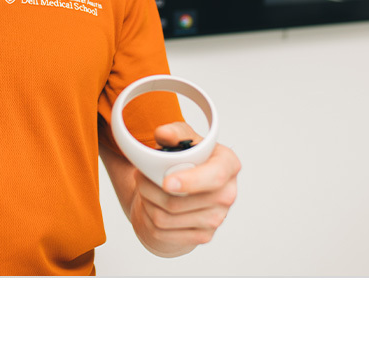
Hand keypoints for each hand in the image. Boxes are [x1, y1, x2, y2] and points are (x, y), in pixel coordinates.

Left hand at [125, 121, 240, 256]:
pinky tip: (152, 205)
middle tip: (139, 177)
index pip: (214, 177)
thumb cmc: (190, 158)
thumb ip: (175, 133)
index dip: (190, 181)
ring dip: (147, 202)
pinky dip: (150, 218)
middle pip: (181, 202)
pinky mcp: (203, 236)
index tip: (166, 182)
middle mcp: (228, 194)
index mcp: (229, 165)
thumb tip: (163, 134)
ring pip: (167, 218)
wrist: (189, 187)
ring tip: (143, 188)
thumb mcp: (184, 139)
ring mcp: (217, 218)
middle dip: (152, 190)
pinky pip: (165, 232)